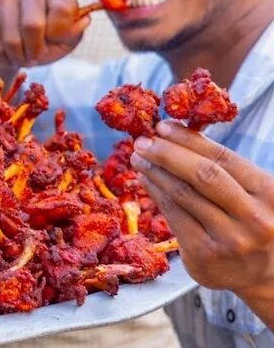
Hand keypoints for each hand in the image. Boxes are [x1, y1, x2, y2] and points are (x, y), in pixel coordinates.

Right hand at [0, 0, 88, 79]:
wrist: (10, 48)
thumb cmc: (43, 42)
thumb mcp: (65, 41)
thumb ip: (73, 33)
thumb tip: (82, 21)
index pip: (62, 10)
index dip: (59, 34)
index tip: (54, 40)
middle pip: (32, 25)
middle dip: (34, 50)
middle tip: (34, 56)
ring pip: (11, 37)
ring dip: (17, 55)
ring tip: (20, 55)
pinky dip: (0, 54)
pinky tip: (3, 49)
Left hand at [132, 121, 273, 322]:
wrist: (261, 273)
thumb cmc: (251, 222)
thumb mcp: (252, 193)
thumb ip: (223, 168)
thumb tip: (173, 134)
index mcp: (269, 193)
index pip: (223, 158)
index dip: (189, 140)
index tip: (163, 126)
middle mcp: (253, 218)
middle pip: (203, 175)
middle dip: (167, 153)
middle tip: (142, 141)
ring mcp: (229, 239)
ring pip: (183, 195)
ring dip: (155, 171)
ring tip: (139, 158)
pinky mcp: (203, 255)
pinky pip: (172, 215)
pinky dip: (155, 193)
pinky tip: (145, 180)